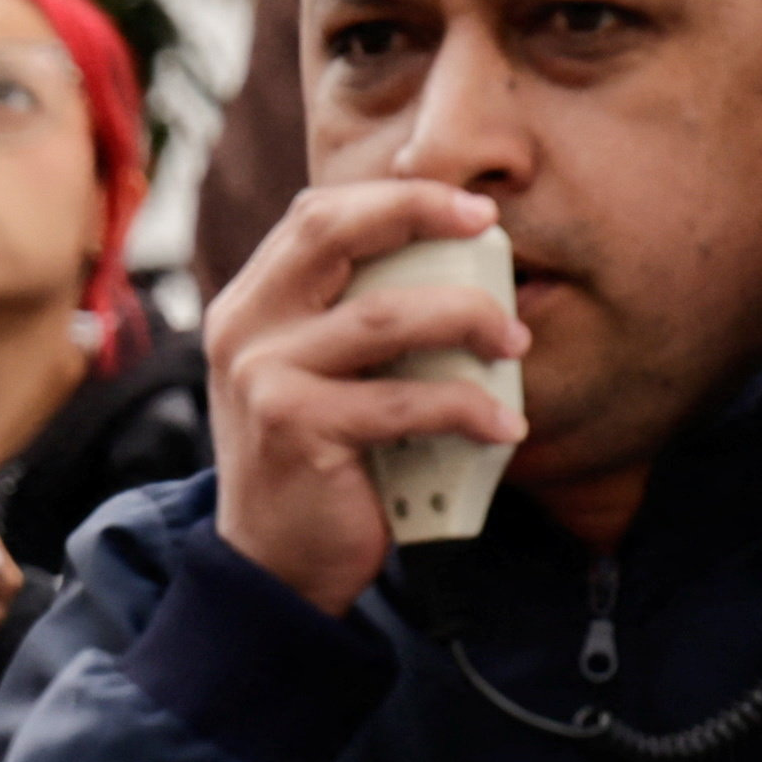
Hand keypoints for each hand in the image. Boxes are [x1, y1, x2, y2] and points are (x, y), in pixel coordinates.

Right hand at [204, 177, 526, 612]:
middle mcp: (245, 328)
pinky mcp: (295, 430)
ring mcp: (264, 377)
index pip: (318, 215)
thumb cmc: (322, 457)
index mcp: (253, 302)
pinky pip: (404, 403)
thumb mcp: (324, 373)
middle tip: (492, 231)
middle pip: (333, 235)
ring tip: (516, 341)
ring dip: (466, 318)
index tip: (474, 210)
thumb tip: (467, 267)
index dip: (398, 197)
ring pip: (383, 317)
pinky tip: (505, 425)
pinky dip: (467, 407)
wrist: (275, 564)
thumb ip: (359, 318)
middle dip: (422, 214)